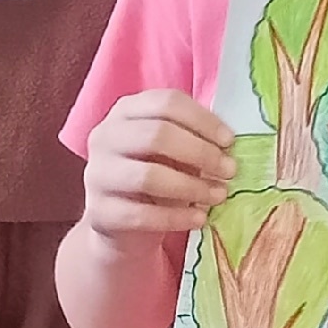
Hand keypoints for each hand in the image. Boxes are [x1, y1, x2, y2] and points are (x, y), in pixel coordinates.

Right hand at [81, 89, 234, 239]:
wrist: (121, 224)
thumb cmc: (156, 174)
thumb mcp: (174, 150)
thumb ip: (194, 138)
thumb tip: (229, 143)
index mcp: (126, 110)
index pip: (166, 102)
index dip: (203, 120)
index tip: (229, 141)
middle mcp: (105, 136)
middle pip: (157, 135)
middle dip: (201, 153)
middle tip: (230, 170)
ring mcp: (97, 174)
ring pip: (148, 176)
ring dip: (192, 187)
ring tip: (219, 195)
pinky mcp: (99, 212)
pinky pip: (141, 214)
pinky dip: (177, 217)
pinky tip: (199, 218)